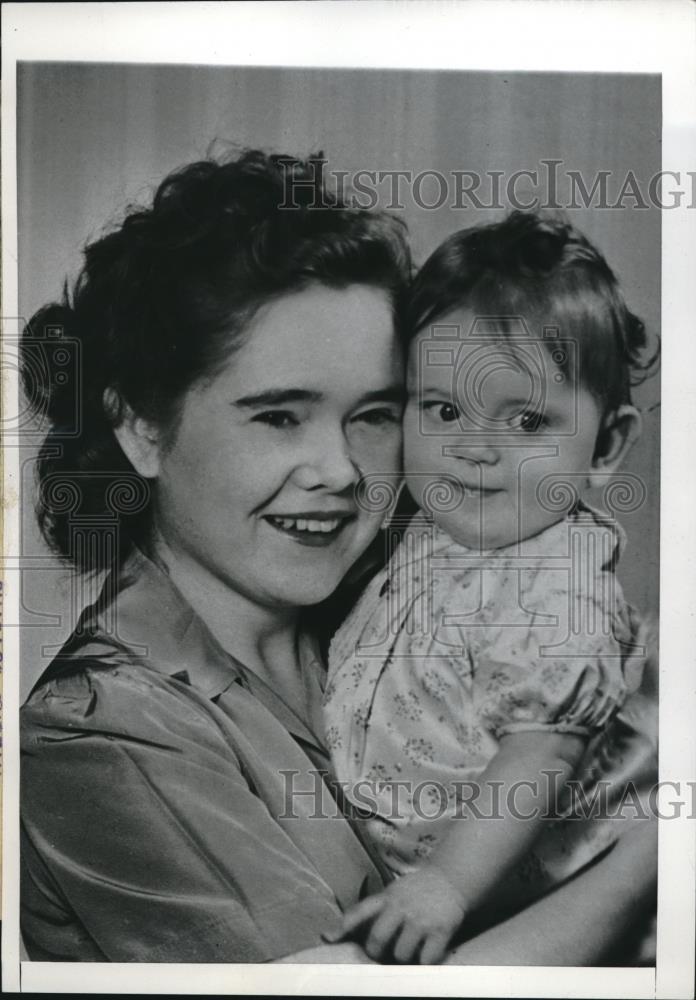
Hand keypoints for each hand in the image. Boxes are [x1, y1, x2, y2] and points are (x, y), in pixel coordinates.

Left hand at [323, 865, 466, 963]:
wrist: (451, 879)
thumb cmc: (415, 891)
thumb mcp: (392, 893)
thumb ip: (369, 911)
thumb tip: (329, 935)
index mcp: (387, 898)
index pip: (360, 911)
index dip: (343, 926)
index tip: (329, 938)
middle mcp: (401, 907)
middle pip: (377, 938)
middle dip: (375, 952)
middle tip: (380, 953)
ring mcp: (421, 919)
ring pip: (401, 953)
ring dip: (403, 957)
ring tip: (409, 948)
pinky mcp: (440, 930)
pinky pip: (426, 959)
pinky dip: (425, 961)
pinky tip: (427, 952)